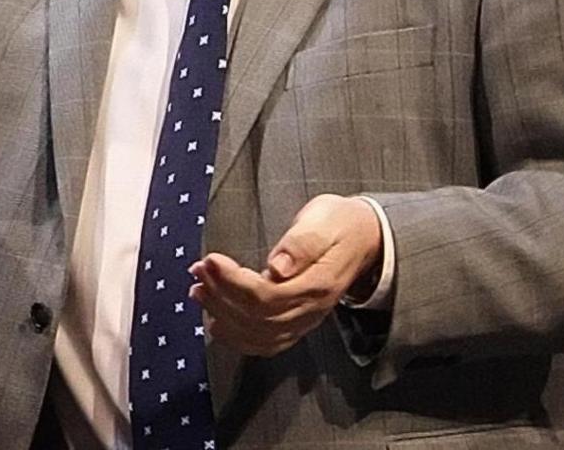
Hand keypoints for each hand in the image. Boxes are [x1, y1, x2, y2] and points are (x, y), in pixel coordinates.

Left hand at [189, 193, 382, 355]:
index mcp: (316, 284)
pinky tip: (218, 324)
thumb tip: (277, 267)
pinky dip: (238, 338)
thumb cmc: (339, 224)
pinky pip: (266, 343)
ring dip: (223, 315)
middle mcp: (311, 309)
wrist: (365, 239)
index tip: (210, 260)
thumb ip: (300, 245)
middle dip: (220, 295)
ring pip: (258, 333)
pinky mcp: (297, 322)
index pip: (266, 296)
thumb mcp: (323, 221)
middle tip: (198, 271)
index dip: (232, 282)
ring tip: (198, 291)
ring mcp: (305, 320)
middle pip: (256, 317)